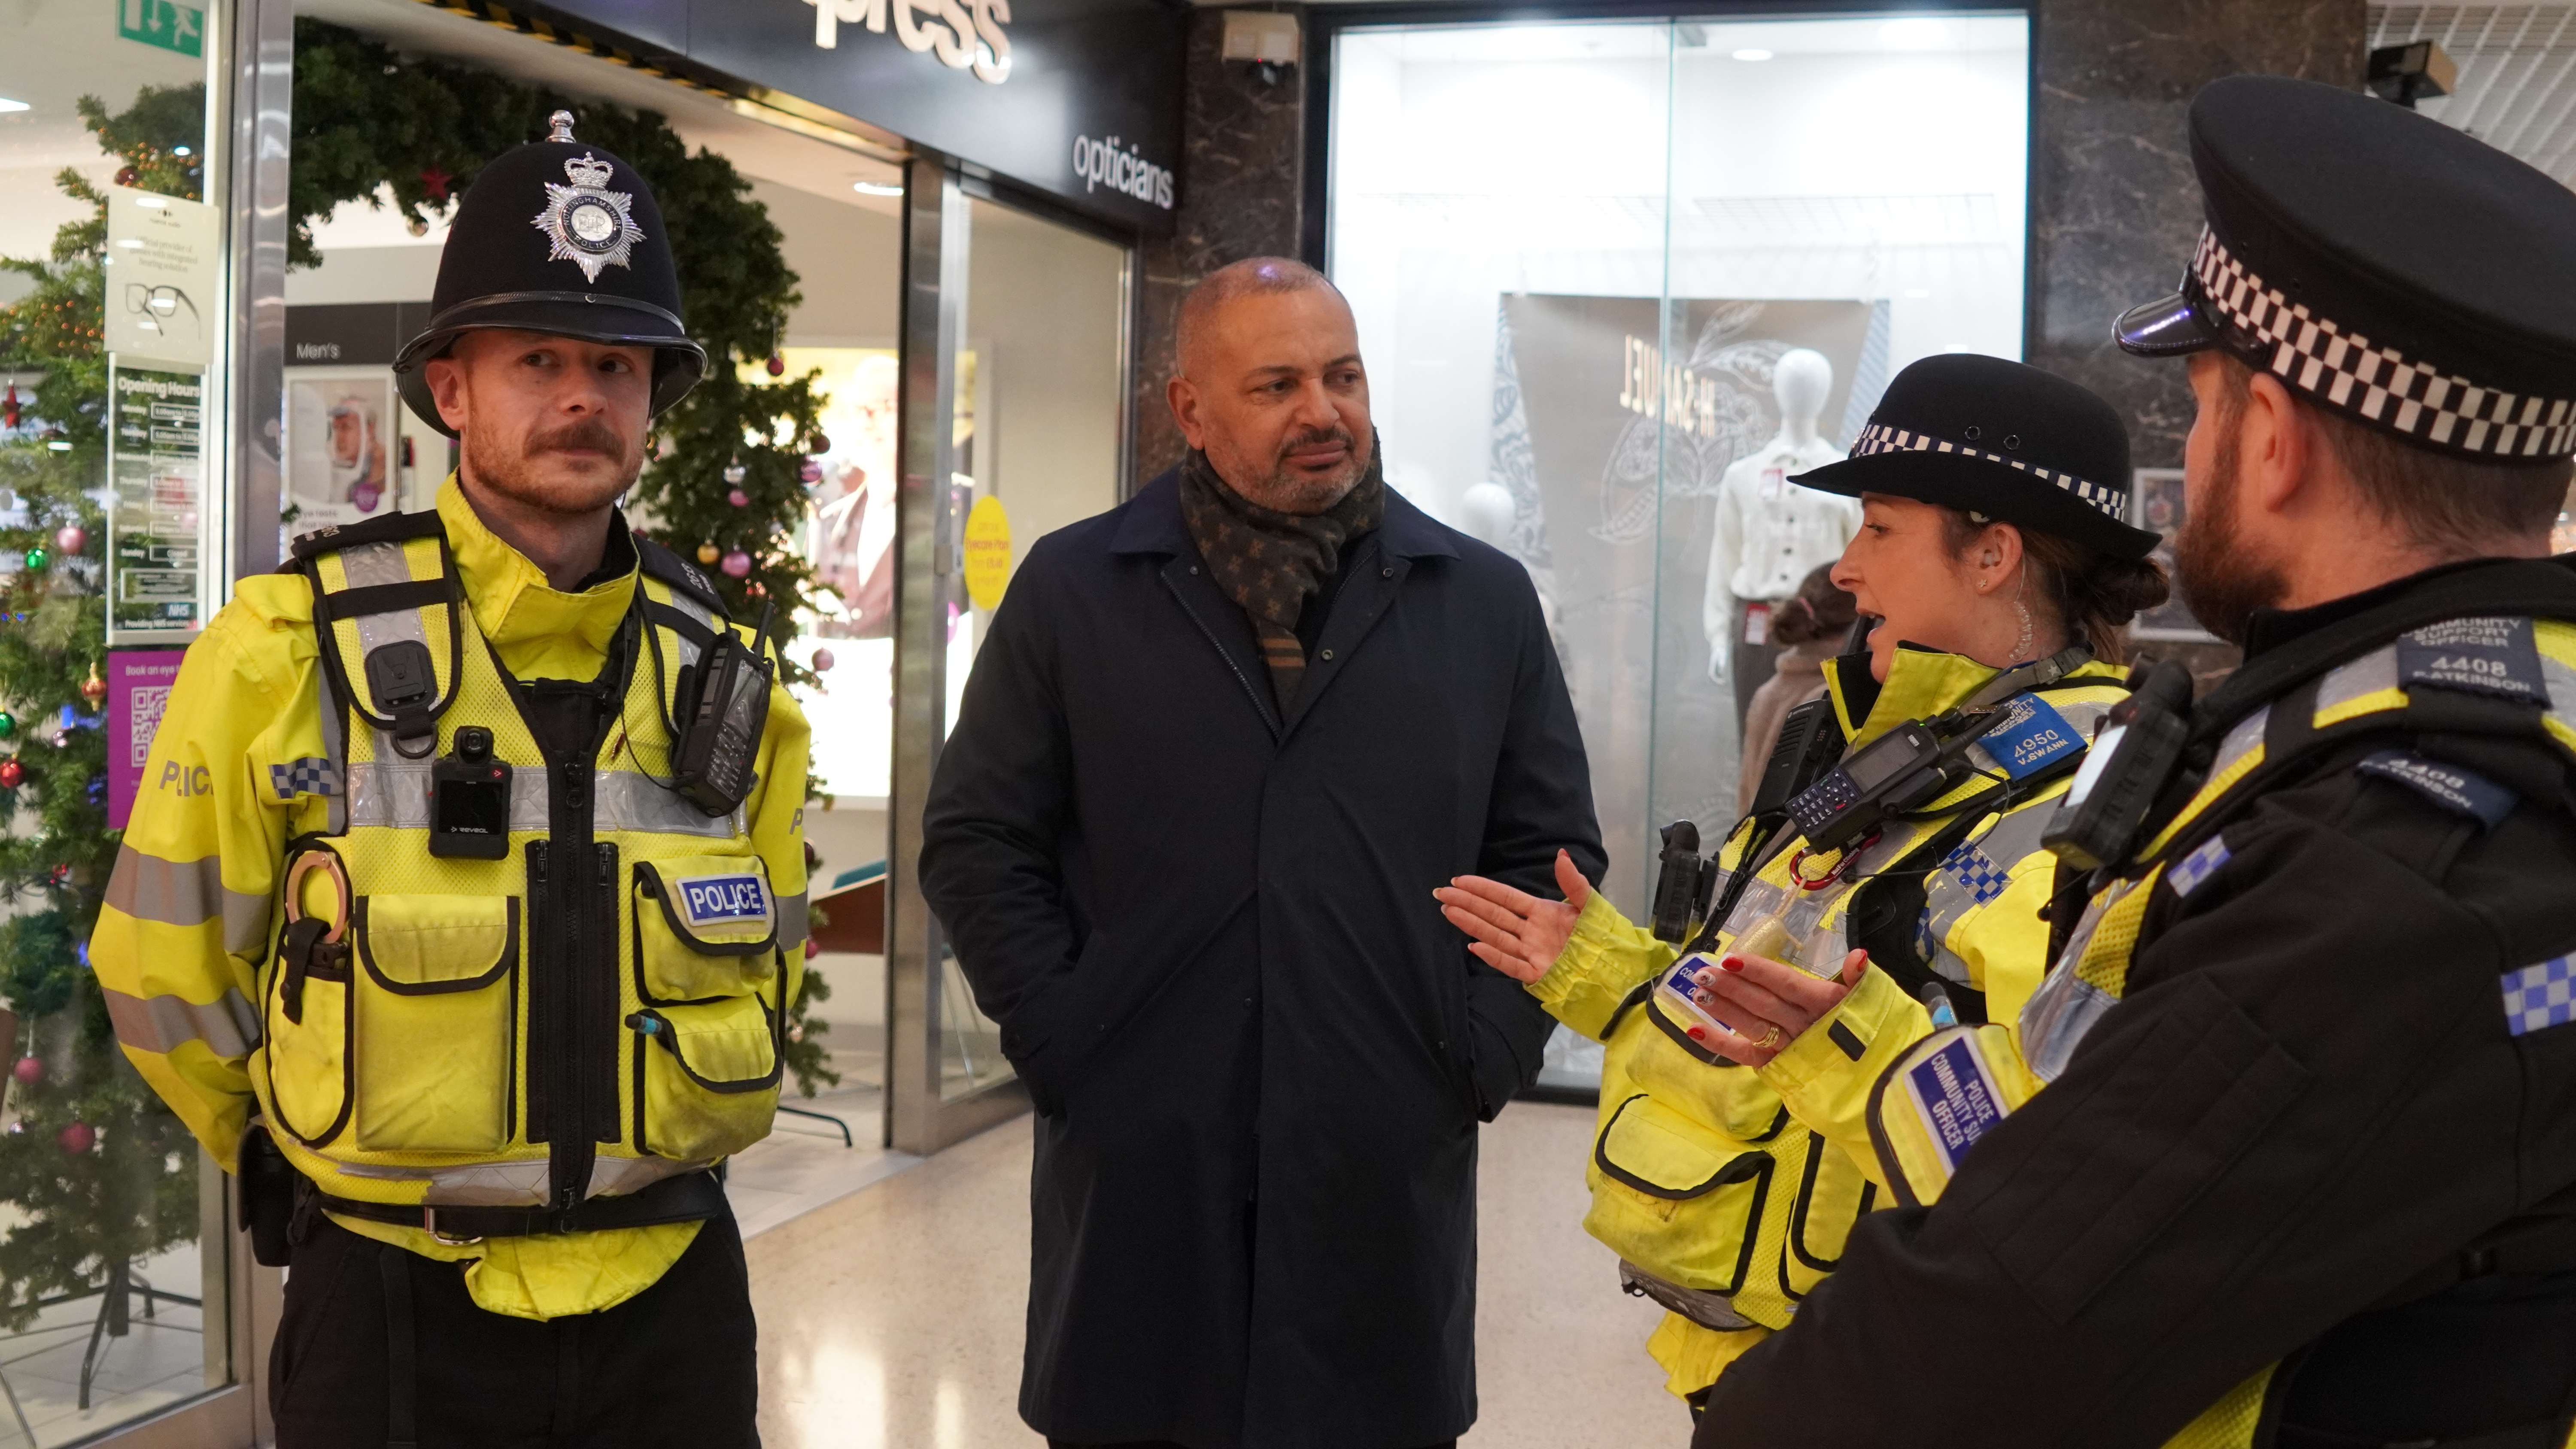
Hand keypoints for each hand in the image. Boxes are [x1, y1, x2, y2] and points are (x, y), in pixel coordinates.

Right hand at [1433, 849, 1591, 982]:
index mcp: (1542, 913)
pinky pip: (1511, 965)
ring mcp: (1531, 953)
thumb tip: (1560, 855)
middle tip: (1442, 893)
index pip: (1505, 898)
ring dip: (1472, 924)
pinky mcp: (1537, 974)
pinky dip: (1494, 957)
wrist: (1616, 968)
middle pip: (1494, 915)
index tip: (1459, 880)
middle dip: (1467, 904)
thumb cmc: (1603, 937)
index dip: (1483, 889)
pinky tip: (1474, 945)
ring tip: (1449, 911)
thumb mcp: (1590, 905)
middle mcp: (1531, 932)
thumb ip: (1574, 883)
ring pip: (1496, 936)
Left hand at [1685, 948, 1868, 1065]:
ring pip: (1752, 1026)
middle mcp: (1803, 1025)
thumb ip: (1857, 978)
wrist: (1875, 1075)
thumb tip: (1859, 956)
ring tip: (1699, 992)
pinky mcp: (1776, 1065)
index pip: (1785, 984)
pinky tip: (1693, 1028)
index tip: (1730, 959)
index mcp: (1823, 1003)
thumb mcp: (1866, 999)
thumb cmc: (1864, 1027)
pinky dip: (1718, 1043)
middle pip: (1762, 1003)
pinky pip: (1744, 1054)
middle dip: (1731, 987)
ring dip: (1723, 1009)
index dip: (1758, 971)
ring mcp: (1788, 1047)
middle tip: (1703, 973)